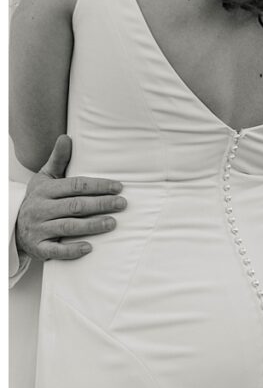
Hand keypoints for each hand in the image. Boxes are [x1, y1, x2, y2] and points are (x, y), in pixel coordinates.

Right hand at [15, 135, 125, 260]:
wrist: (14, 226)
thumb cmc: (39, 199)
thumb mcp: (45, 178)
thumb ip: (59, 160)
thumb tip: (66, 137)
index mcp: (45, 191)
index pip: (75, 186)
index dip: (98, 186)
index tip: (118, 187)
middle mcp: (41, 209)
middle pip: (75, 206)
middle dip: (101, 204)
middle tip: (122, 204)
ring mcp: (39, 229)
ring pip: (68, 227)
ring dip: (92, 225)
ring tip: (112, 223)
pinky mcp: (39, 248)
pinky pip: (56, 251)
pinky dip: (72, 250)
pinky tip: (89, 248)